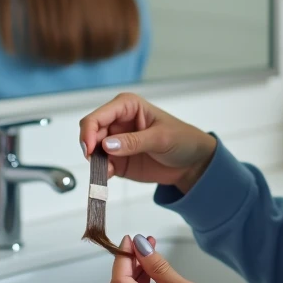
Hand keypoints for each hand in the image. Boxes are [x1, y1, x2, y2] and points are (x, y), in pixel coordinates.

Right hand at [79, 93, 216, 192]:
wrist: (192, 163)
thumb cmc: (182, 140)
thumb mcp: (161, 138)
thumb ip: (134, 142)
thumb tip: (107, 145)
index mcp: (127, 106)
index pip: (99, 115)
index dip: (89, 130)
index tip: (89, 148)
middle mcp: (118, 122)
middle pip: (91, 132)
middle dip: (90, 147)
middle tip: (96, 162)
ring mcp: (116, 142)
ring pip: (93, 150)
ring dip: (94, 161)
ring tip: (108, 171)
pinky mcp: (117, 160)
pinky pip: (101, 165)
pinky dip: (101, 171)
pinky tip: (109, 175)